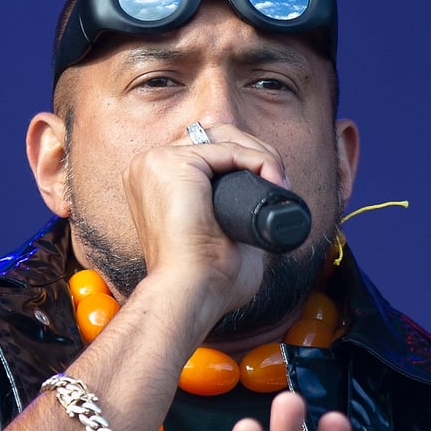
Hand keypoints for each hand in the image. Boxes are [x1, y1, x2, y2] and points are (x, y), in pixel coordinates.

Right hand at [121, 123, 290, 333]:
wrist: (191, 294)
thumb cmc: (205, 280)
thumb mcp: (222, 235)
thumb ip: (237, 213)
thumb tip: (270, 202)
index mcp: (155, 182)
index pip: (206, 151)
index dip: (245, 163)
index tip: (272, 189)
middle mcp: (149, 167)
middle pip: (215, 136)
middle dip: (256, 154)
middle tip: (281, 185)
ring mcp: (156, 161)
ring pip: (224, 138)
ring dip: (261, 155)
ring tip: (279, 186)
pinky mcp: (172, 162)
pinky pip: (229, 148)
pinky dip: (258, 160)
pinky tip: (273, 181)